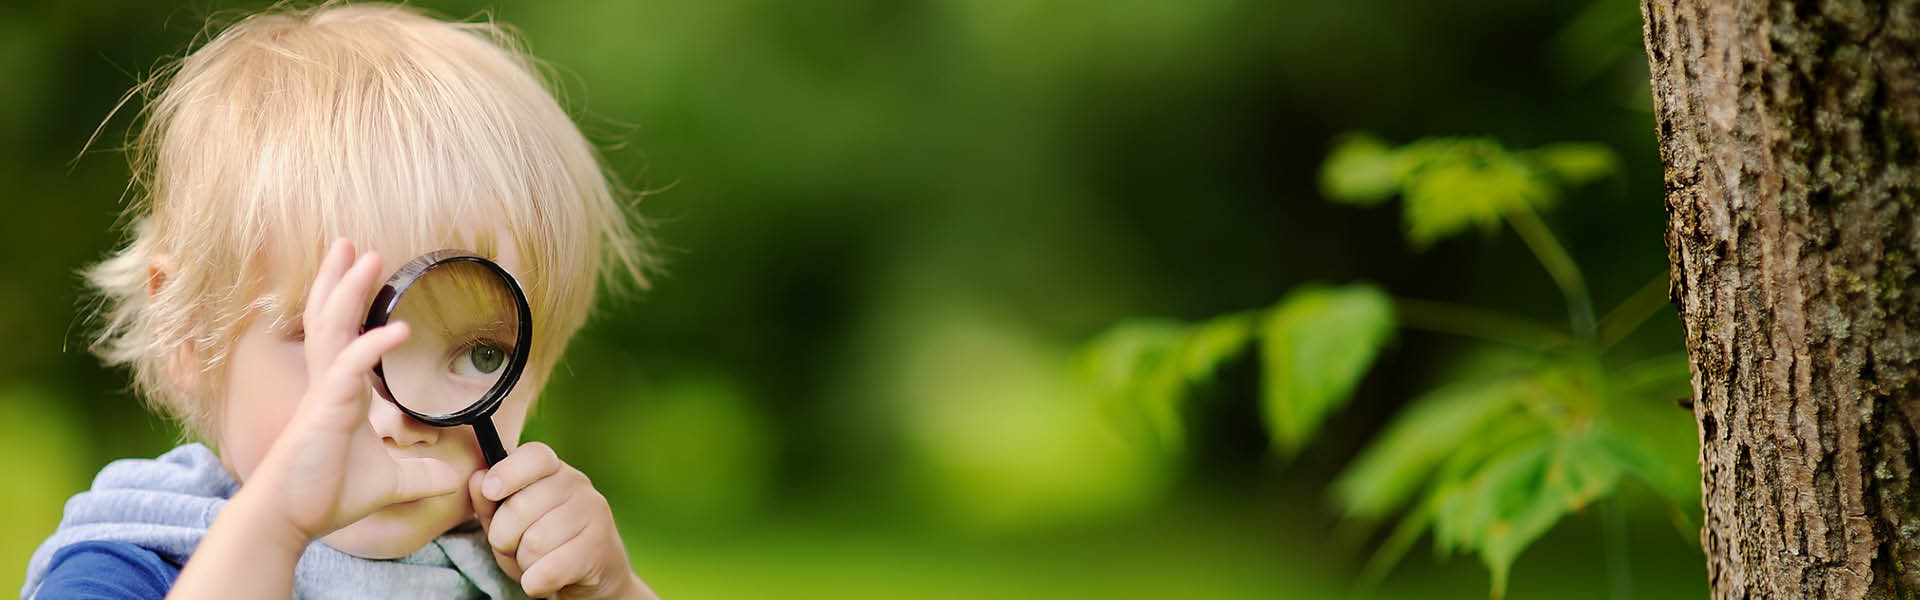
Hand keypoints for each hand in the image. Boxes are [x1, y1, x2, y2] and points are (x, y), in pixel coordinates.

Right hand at [250, 239, 463, 542]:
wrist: (290, 518)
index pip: (343, 335)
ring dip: (349, 291)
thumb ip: (421, 474)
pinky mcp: (324, 411)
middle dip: (342, 280)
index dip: (352, 303)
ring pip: (332, 329)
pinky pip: (348, 368)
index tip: (365, 274)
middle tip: (356, 246)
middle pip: (330, 319)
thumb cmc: (328, 494)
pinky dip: (372, 346)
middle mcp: (327, 384)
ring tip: (365, 257)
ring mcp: (323, 394)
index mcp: (339, 391)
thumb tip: (456, 477)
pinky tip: (398, 330)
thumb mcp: (390, 483)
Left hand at [471, 442, 657, 598]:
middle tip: (517, 547)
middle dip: (504, 537)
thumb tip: (478, 478)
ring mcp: (593, 513)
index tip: (491, 491)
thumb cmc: (544, 545)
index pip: (533, 456)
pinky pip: (550, 569)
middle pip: (520, 507)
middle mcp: (577, 484)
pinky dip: (536, 583)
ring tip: (537, 562)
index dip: (508, 471)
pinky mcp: (600, 547)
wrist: (591, 577)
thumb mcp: (509, 523)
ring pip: (534, 543)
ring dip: (524, 563)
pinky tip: (544, 580)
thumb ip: (489, 502)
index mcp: (553, 470)